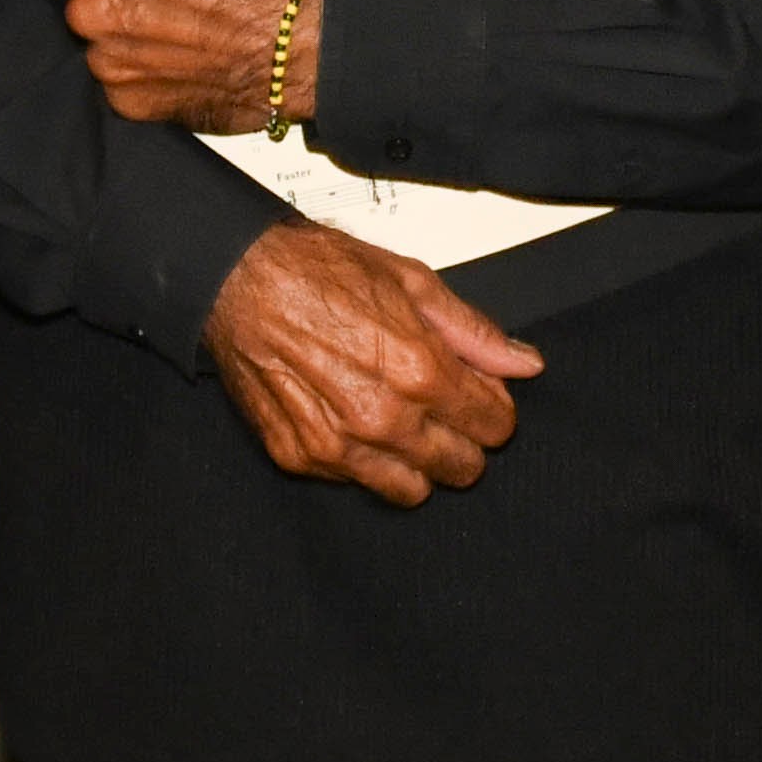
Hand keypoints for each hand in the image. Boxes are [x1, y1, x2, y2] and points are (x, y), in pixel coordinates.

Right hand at [202, 220, 544, 503]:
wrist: (237, 279)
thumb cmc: (318, 271)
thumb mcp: (411, 283)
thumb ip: (473, 332)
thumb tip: (523, 363)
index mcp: (420, 372)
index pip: (494, 427)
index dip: (493, 408)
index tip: (479, 395)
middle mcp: (382, 418)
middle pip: (461, 468)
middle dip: (463, 440)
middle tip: (444, 410)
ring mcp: (338, 446)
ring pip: (412, 490)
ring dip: (418, 462)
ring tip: (401, 421)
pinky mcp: (300, 458)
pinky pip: (356, 482)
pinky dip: (364, 460)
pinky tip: (352, 418)